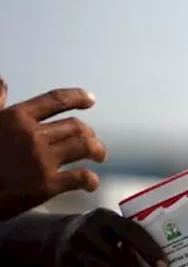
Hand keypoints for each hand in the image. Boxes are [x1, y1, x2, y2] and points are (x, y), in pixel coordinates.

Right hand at [0, 78, 107, 220]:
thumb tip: (2, 83)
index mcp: (17, 117)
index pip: (55, 100)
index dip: (76, 97)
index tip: (90, 100)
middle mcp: (33, 135)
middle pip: (76, 127)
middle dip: (88, 133)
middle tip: (91, 141)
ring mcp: (42, 159)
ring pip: (84, 147)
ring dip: (97, 151)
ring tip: (99, 156)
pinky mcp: (47, 183)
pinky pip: (80, 177)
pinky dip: (91, 180)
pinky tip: (91, 183)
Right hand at [49, 208, 169, 266]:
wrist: (57, 235)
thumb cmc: (98, 234)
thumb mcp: (111, 226)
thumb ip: (132, 238)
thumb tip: (165, 265)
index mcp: (104, 217)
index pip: (131, 231)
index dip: (149, 249)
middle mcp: (86, 231)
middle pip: (118, 258)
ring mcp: (72, 250)